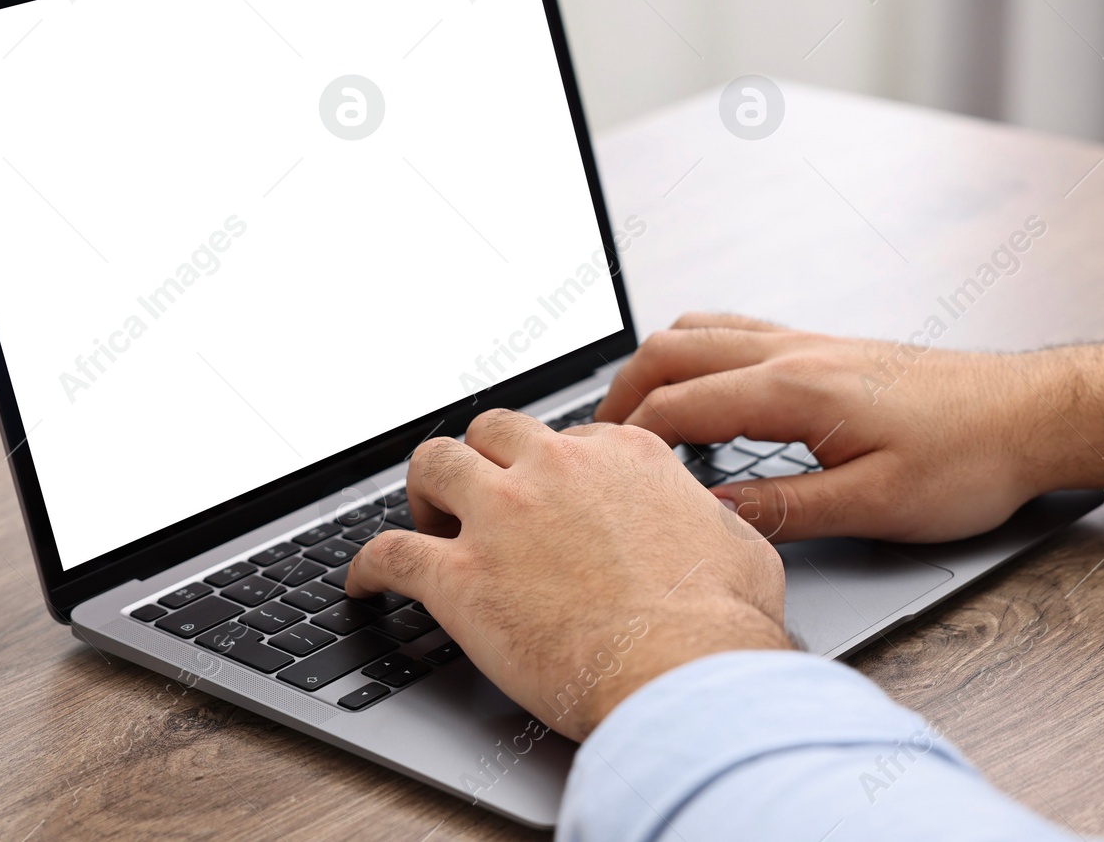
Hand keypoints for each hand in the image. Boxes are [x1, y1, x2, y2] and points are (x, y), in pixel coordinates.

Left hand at [344, 409, 790, 739]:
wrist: (682, 673)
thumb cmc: (718, 623)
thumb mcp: (740, 548)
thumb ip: (710, 521)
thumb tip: (711, 524)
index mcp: (621, 456)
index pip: (568, 437)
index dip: (553, 469)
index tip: (549, 493)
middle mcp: (554, 470)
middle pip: (493, 431)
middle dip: (482, 456)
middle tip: (481, 493)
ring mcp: (501, 517)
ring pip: (433, 464)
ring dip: (424, 489)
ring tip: (424, 516)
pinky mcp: (459, 578)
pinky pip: (388, 553)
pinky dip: (367, 566)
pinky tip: (362, 582)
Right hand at [594, 313, 1103, 543]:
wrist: (1033, 414)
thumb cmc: (969, 457)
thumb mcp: (872, 505)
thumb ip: (781, 509)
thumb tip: (708, 513)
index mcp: (794, 389)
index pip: (678, 406)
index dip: (629, 441)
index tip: (602, 474)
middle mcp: (793, 351)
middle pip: (670, 350)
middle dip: (620, 393)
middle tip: (595, 442)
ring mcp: (807, 340)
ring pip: (698, 329)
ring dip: (653, 366)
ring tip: (634, 416)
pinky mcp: (825, 346)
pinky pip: (734, 331)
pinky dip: (693, 353)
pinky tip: (702, 388)